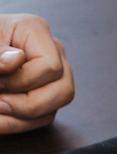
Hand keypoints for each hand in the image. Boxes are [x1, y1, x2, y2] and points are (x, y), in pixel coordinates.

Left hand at [0, 14, 73, 133]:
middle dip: (27, 105)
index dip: (22, 81)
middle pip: (63, 91)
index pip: (50, 67)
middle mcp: (52, 53)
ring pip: (54, 108)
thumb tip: (16, 60)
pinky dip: (16, 123)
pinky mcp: (44, 94)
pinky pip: (42, 117)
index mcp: (36, 30)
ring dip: (20, 118)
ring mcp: (51, 75)